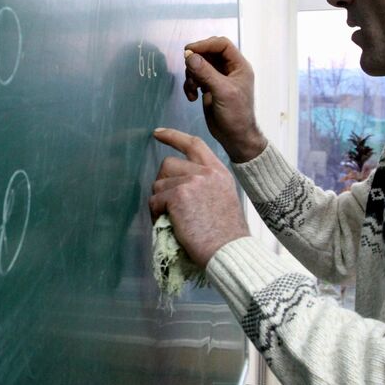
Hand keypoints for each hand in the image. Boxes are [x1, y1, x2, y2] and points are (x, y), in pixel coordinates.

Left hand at [149, 127, 249, 267]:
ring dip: (160, 203)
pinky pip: (155, 200)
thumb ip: (205, 185)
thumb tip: (178, 185)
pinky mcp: (178, 195)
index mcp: (218, 171)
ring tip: (172, 219)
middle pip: (168, 164)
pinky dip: (157, 214)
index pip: (194, 144)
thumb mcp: (223, 199)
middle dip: (162, 184)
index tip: (158, 133)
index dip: (173, 136)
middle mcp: (206, 172)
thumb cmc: (225, 235)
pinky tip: (170, 225)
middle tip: (167, 205)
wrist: (229, 251)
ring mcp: (192, 181)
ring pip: (158, 184)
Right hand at [183, 36, 266, 162]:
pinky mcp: (209, 88)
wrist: (235, 137)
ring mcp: (218, 79)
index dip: (205, 44)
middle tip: (188, 70)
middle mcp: (229, 69)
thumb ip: (206, 73)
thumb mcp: (222, 91)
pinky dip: (190, 85)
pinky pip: (195, 78)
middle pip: (208, 53)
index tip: (189, 50)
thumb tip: (189, 56)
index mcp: (239, 66)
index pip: (222, 45)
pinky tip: (192, 97)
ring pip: (199, 66)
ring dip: (191, 75)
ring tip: (192, 89)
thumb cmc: (236, 114)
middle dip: (196, 61)